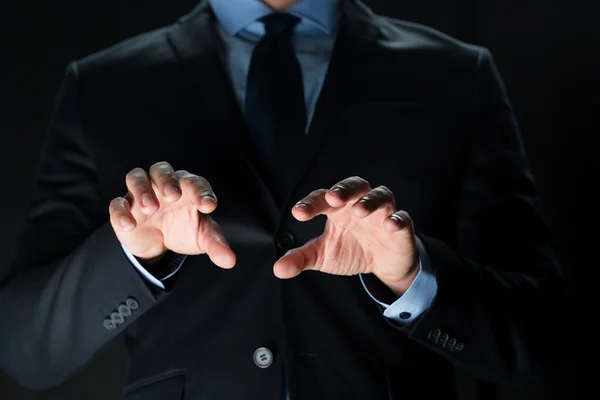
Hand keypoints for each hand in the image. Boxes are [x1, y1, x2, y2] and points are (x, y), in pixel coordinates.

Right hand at [109, 162, 235, 269]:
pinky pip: (117, 204)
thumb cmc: (184, 229)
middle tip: (174, 196)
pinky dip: (121, 212)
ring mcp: (141, 195)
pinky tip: (129, 225)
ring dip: (142, 189)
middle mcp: (163, 185)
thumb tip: (230, 261)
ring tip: (150, 207)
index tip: (209, 206)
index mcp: (187, 188)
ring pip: (136, 177)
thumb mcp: (202, 238)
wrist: (158, 245)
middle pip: (161, 169)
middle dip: (167, 180)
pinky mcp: (124, 209)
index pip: (195, 182)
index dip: (202, 192)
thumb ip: (216, 246)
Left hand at [274, 177, 418, 295]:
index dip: (311, 203)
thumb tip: (278, 269)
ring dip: (370, 201)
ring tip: (358, 211)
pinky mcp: (401, 227)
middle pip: (354, 185)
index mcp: (337, 209)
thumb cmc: (351, 251)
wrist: (382, 265)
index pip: (323, 198)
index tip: (298, 213)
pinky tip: (389, 225)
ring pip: (380, 195)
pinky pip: (402, 217)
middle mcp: (359, 205)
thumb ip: (301, 259)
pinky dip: (397, 219)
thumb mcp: (323, 256)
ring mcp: (382, 213)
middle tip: (333, 198)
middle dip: (344, 190)